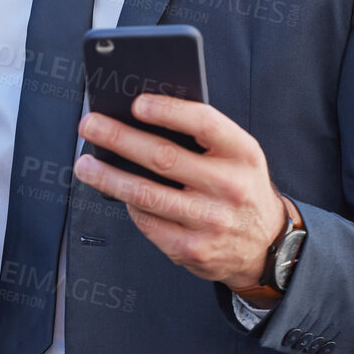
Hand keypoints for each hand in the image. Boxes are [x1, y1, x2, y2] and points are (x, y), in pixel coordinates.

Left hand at [74, 94, 281, 291]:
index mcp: (242, 153)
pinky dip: (129, 205)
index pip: (203, 123)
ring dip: (107, 176)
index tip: (136, 103)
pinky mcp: (192, 250)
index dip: (167, 110)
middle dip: (118, 138)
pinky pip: (147, 223)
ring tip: (86, 164)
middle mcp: (229, 187)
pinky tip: (117, 193)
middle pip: (163, 158)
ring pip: (145, 194)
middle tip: (90, 125)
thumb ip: (203, 136)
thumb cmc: (242, 187)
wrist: (267, 244)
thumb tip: (144, 116)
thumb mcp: (239, 155)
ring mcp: (210, 221)